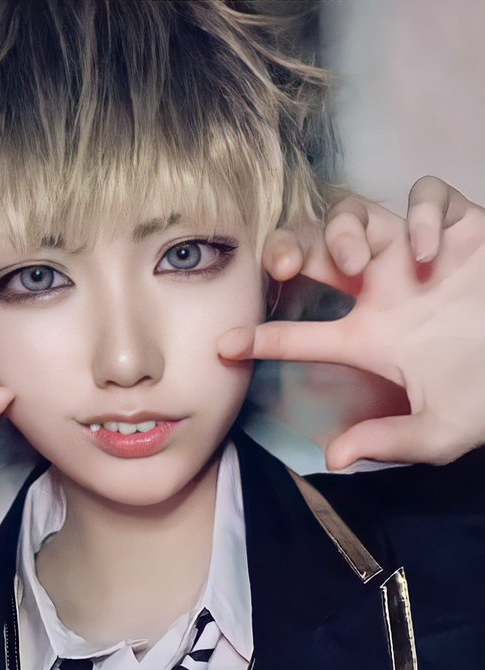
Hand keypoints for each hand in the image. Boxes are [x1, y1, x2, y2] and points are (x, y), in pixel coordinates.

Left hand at [219, 177, 484, 468]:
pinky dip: (422, 214)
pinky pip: (427, 196)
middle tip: (286, 266)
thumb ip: (389, 441)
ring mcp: (418, 257)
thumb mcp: (439, 432)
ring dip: (348, 229)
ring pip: (359, 213)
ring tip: (365, 266)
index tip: (223, 346)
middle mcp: (384, 291)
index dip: (260, 338)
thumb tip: (334, 459)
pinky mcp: (461, 229)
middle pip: (316, 251)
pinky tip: (431, 251)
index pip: (301, 335)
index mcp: (371, 338)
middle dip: (290, 247)